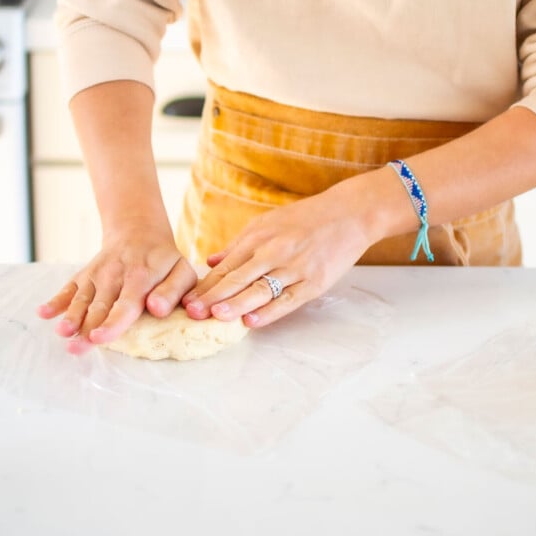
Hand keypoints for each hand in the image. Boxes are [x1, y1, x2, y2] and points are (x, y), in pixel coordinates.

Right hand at [37, 220, 197, 354]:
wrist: (138, 231)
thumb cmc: (164, 261)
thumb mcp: (181, 271)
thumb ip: (173, 291)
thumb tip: (156, 309)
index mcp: (141, 277)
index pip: (126, 304)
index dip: (112, 323)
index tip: (99, 338)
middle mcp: (114, 275)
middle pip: (99, 307)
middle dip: (86, 329)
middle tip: (76, 349)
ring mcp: (96, 275)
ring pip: (81, 300)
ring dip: (70, 317)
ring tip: (62, 332)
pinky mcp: (84, 275)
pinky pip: (68, 288)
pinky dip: (56, 300)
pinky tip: (43, 313)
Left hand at [181, 176, 378, 328]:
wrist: (349, 213)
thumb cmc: (306, 218)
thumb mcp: (268, 222)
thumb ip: (239, 244)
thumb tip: (211, 261)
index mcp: (259, 237)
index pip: (226, 266)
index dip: (205, 284)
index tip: (186, 300)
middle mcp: (274, 251)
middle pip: (238, 278)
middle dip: (213, 296)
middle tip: (191, 313)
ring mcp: (295, 267)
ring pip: (261, 289)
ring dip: (236, 304)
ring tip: (215, 316)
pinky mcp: (315, 281)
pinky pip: (289, 299)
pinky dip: (270, 312)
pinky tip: (252, 321)